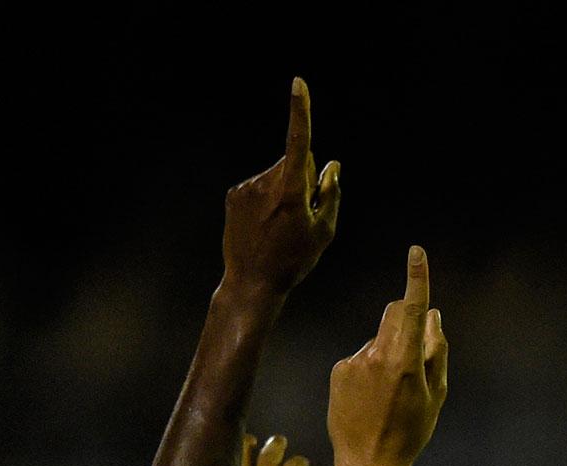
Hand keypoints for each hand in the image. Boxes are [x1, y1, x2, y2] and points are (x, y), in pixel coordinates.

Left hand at [222, 79, 341, 298]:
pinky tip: (265, 225)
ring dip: (284, 189)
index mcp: (291, 191)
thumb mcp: (323, 231)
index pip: (299, 142)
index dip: (300, 111)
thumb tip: (332, 163)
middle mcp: (266, 182)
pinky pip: (258, 186)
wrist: (252, 281)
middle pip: (292, 162)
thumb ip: (330, 192)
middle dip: (302, 177)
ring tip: (282, 225)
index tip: (297, 84)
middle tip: (303, 215)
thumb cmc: (294, 259)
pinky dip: (266, 199)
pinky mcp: (234, 194)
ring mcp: (246, 187)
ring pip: (275, 174)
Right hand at [229, 434, 321, 465]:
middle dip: (245, 444)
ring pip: (269, 454)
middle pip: (240, 454)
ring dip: (274, 445)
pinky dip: (298, 461)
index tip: (226, 452)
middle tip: (251, 440)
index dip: (223, 457)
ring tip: (279, 442)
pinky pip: (296, 465)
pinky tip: (303, 463)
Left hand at [328, 247, 449, 465]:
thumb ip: (436, 352)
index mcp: (404, 361)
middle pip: (393, 315)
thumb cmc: (410, 431)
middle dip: (406, 321)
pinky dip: (369, 369)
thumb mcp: (435, 395)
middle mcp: (376, 354)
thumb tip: (433, 317)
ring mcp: (354, 361)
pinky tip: (369, 398)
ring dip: (387, 353)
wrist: (369, 461)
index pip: (412, 308)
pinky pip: (360, 357)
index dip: (416, 278)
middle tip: (413, 354)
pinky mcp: (339, 370)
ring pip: (378, 339)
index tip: (416, 252)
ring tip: (388, 394)